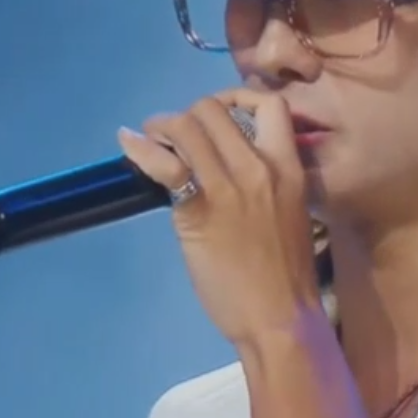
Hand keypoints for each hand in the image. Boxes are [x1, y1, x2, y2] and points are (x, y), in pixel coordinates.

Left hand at [118, 89, 324, 345]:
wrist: (280, 319)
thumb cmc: (286, 276)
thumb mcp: (290, 212)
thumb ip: (266, 182)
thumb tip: (228, 163)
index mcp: (289, 167)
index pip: (270, 104)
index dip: (236, 97)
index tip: (220, 115)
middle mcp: (259, 167)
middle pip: (214, 109)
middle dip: (188, 115)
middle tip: (175, 135)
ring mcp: (228, 187)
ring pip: (187, 126)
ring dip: (162, 126)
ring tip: (151, 139)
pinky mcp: (199, 211)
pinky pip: (167, 166)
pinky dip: (141, 148)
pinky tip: (127, 143)